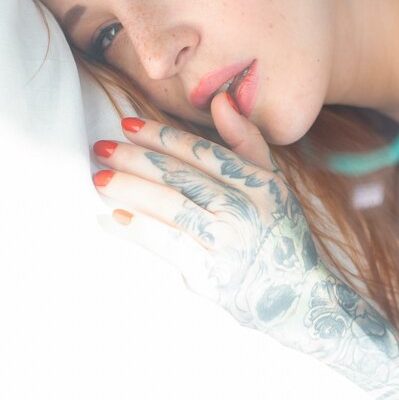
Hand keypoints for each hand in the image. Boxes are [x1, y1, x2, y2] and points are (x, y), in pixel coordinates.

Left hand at [92, 92, 323, 333]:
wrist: (298, 299)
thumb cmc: (279, 237)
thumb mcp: (274, 187)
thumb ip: (247, 144)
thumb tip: (221, 100)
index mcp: (260, 185)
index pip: (202, 152)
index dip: (162, 136)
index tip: (129, 125)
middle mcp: (246, 210)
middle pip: (181, 176)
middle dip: (136, 159)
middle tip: (101, 147)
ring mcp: (228, 243)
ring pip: (170, 205)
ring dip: (129, 189)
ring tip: (99, 178)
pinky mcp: (212, 274)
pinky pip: (167, 244)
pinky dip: (138, 228)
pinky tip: (114, 216)